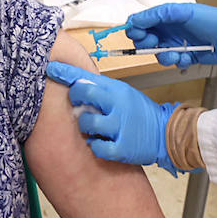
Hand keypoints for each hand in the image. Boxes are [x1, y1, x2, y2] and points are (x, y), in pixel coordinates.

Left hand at [46, 61, 182, 174]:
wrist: (165, 133)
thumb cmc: (140, 113)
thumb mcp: (124, 94)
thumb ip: (103, 90)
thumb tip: (76, 82)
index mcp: (118, 90)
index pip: (88, 77)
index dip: (66, 73)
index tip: (51, 69)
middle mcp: (119, 105)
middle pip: (85, 93)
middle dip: (75, 97)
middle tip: (77, 104)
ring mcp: (120, 126)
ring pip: (87, 122)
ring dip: (85, 126)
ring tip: (92, 128)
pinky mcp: (123, 148)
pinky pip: (98, 147)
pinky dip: (95, 146)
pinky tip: (99, 143)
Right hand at [124, 2, 216, 75]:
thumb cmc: (212, 20)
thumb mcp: (183, 12)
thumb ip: (157, 15)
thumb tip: (134, 20)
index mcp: (167, 16)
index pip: (141, 23)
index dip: (136, 29)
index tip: (138, 34)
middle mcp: (170, 30)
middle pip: (145, 40)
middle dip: (147, 44)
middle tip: (156, 43)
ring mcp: (177, 44)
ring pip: (158, 55)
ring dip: (164, 56)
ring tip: (177, 54)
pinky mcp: (185, 57)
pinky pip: (173, 63)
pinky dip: (178, 62)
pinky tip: (188, 57)